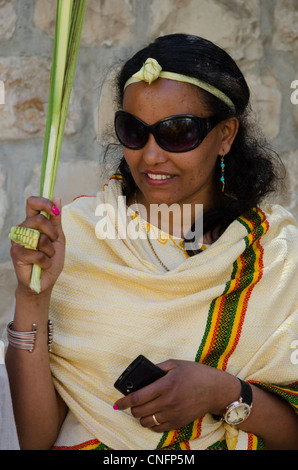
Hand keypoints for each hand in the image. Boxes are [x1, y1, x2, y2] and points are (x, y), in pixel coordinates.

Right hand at [10, 196, 64, 295]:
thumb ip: (56, 220)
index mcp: (32, 222)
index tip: (54, 211)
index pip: (32, 203)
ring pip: (40, 238)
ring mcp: (18, 241)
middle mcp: (23, 229)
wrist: (45, 281)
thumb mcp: (58, 238)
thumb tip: (56, 198)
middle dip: (52, 233)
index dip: (44, 203)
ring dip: (50, 250)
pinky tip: (42, 265)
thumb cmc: (51, 259)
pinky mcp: (16, 253)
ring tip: (47, 256)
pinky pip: (37, 253)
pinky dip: (45, 261)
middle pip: (38, 219)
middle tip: (53, 243)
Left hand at [113, 359, 239, 431]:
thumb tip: (140, 375)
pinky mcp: (178, 423)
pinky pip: (157, 429)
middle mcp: (168, 401)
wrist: (215, 390)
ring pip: (146, 422)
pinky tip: (153, 416)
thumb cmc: (195, 373)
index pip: (137, 397)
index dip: (123, 402)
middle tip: (131, 403)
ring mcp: (173, 414)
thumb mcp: (175, 364)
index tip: (117, 403)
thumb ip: (157, 368)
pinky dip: (151, 423)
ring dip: (140, 416)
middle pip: (139, 412)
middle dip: (131, 408)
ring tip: (142, 409)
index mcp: (166, 384)